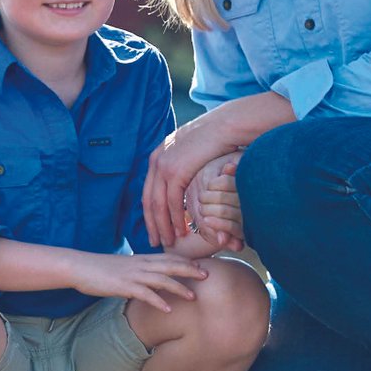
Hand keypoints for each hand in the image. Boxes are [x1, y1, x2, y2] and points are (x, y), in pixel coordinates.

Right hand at [96, 250, 211, 314]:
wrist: (80, 266)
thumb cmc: (100, 269)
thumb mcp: (123, 268)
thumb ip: (138, 273)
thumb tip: (149, 283)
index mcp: (140, 259)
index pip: (168, 257)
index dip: (185, 261)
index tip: (201, 265)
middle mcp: (140, 264)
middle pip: (169, 264)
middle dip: (189, 269)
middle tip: (207, 275)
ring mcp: (132, 274)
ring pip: (161, 278)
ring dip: (178, 287)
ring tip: (193, 296)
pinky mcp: (124, 285)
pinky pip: (144, 293)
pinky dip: (158, 301)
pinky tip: (168, 309)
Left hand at [142, 96, 285, 251]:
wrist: (222, 127)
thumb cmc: (211, 141)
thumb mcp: (188, 153)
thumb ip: (181, 167)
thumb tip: (180, 186)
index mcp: (157, 157)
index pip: (148, 191)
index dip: (149, 213)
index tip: (153, 229)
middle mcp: (156, 161)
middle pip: (149, 200)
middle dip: (151, 224)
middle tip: (154, 242)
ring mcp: (164, 166)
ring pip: (158, 205)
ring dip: (163, 226)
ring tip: (169, 242)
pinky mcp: (175, 171)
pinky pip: (172, 202)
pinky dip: (175, 219)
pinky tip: (182, 231)